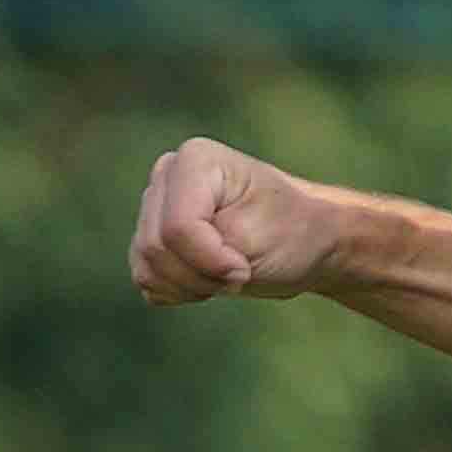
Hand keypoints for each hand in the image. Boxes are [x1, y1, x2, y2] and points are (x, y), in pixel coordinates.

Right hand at [133, 139, 353, 304]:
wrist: (304, 242)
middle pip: (156, 247)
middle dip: (200, 275)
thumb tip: (153, 275)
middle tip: (240, 272)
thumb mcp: (256, 239)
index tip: (245, 265)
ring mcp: (154, 206)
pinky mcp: (152, 238)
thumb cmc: (291, 232)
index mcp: (195, 160)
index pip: (177, 227)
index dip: (210, 259)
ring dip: (191, 286)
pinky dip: (180, 291)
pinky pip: (146, 279)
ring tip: (226, 275)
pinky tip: (208, 279)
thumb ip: (202, 251)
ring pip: (146, 266)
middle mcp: (167, 176)